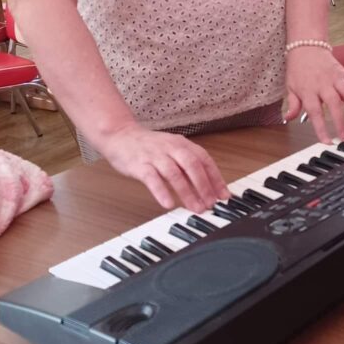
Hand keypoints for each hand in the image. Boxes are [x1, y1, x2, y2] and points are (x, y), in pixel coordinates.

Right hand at [97, 123, 230, 212]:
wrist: (120, 135)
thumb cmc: (148, 146)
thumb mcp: (172, 150)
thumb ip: (188, 165)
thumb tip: (208, 186)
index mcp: (181, 144)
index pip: (204, 160)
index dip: (216, 178)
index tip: (224, 195)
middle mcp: (170, 148)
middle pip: (192, 166)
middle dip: (204, 186)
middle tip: (211, 204)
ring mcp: (155, 156)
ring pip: (174, 173)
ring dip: (187, 192)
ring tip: (196, 208)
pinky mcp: (139, 164)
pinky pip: (152, 178)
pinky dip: (161, 191)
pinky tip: (168, 204)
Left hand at [283, 47, 343, 142]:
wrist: (306, 46)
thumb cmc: (298, 68)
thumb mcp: (290, 87)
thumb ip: (293, 104)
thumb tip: (288, 119)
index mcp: (308, 90)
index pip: (315, 112)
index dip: (321, 128)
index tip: (327, 141)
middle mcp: (323, 84)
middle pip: (334, 104)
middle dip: (341, 122)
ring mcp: (336, 77)